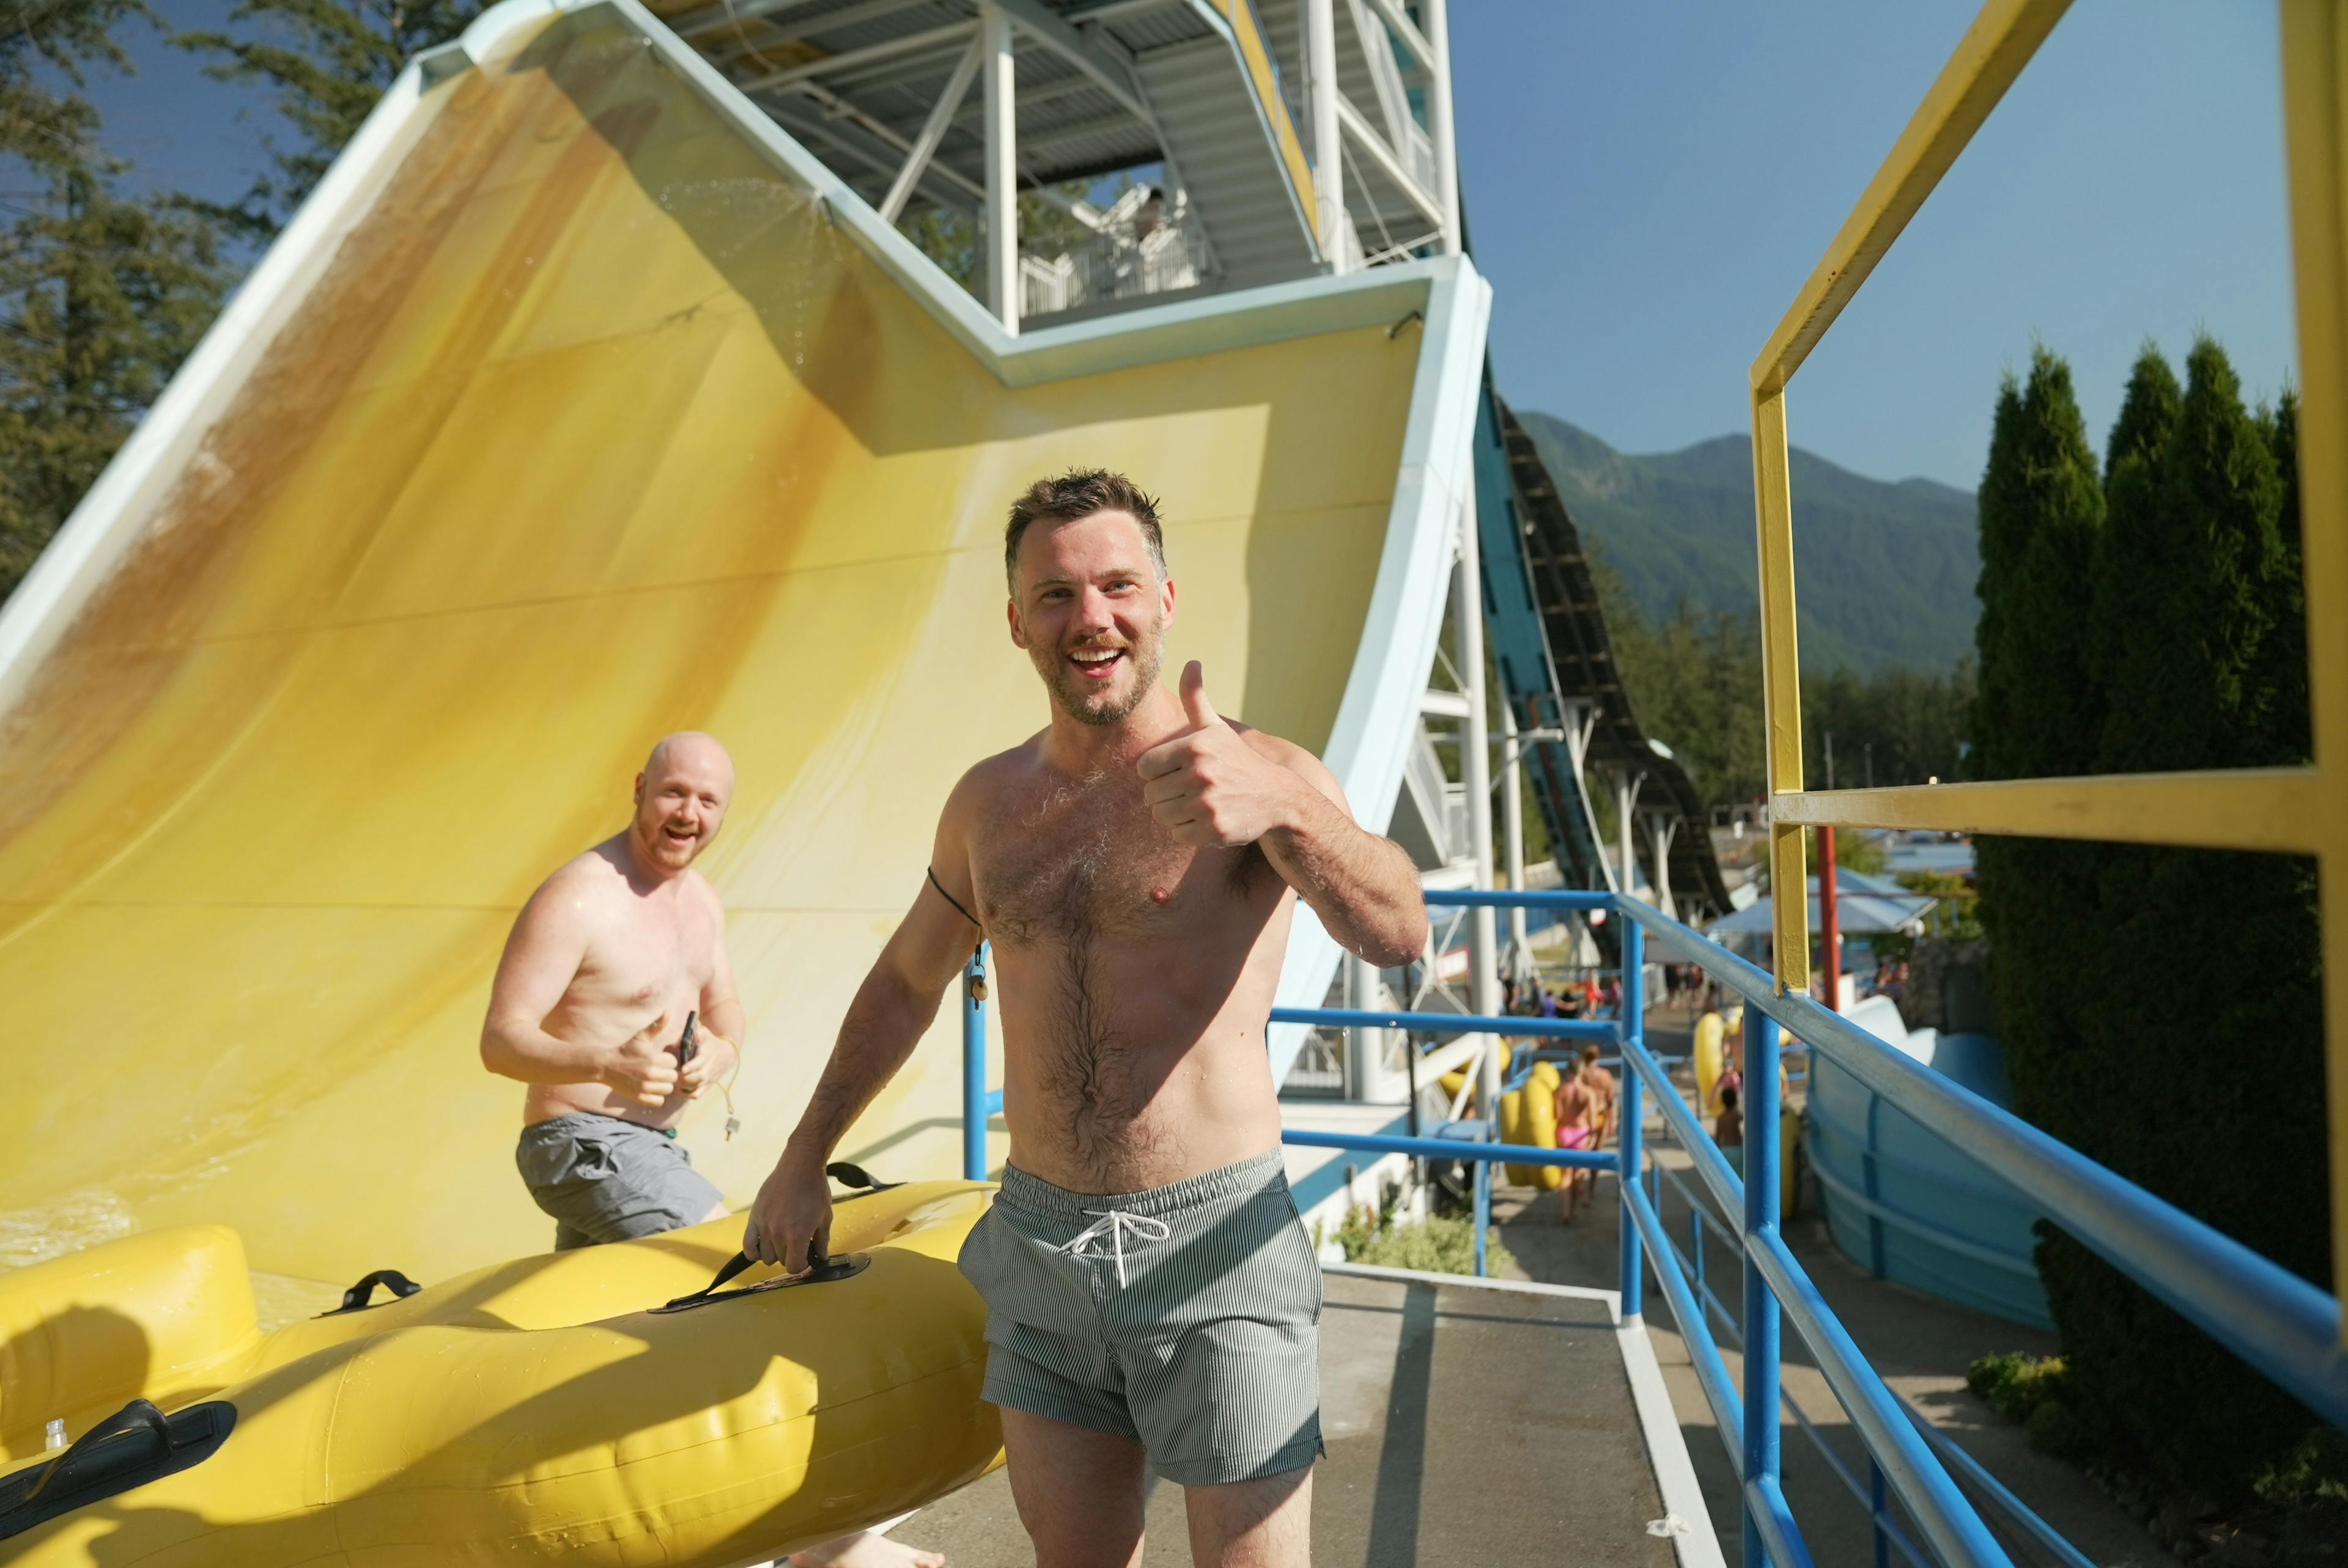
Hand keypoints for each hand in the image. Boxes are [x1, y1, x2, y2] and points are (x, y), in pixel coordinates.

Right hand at [601, 1012, 679, 1106]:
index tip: (660, 1059)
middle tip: (658, 1070)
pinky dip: (656, 1097)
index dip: (668, 1061)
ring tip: (655, 1079)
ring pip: (668, 1090)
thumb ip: (657, 1026)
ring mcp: (644, 1088)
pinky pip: (659, 1101)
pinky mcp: (639, 1098)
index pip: (674, 1063)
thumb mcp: (641, 1036)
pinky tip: (650, 1089)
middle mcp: (650, 1074)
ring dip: (663, 1086)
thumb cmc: (626, 1050)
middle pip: (673, 1077)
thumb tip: (669, 1011)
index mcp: (653, 1059)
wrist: (606, 1066)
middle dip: (667, 1073)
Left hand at [677, 1030, 732, 1097]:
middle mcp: (709, 1069)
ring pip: (697, 1088)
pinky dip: (687, 1095)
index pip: (700, 1063)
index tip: (683, 1069)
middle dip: (684, 1079)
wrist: (728, 1054)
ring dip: (684, 1087)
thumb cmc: (711, 1042)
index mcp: (707, 1055)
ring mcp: (709, 1079)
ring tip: (674, 1082)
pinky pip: (697, 1094)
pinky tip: (679, 1089)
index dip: (691, 1067)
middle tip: (674, 1076)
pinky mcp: (708, 1085)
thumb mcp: (704, 1033)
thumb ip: (691, 1035)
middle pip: (698, 1078)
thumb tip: (675, 1044)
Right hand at [744, 1148, 830, 1272]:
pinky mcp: (754, 1217)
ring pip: (765, 1256)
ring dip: (775, 1252)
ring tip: (783, 1239)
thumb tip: (821, 1258)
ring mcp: (764, 1225)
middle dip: (791, 1255)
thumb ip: (822, 1242)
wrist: (800, 1166)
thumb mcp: (825, 1218)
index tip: (806, 1256)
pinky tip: (762, 1248)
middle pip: (780, 1261)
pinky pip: (747, 1245)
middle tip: (798, 1241)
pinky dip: (753, 1251)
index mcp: (797, 1236)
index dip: (802, 1265)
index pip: (793, 1268)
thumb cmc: (815, 1190)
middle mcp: (778, 1234)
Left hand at [1137, 662, 1301, 847]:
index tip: (1179, 772)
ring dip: (1176, 814)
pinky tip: (1208, 820)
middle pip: (1150, 794)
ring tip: (1200, 805)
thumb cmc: (1237, 761)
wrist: (1277, 797)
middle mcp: (1200, 773)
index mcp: (1194, 746)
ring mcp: (1208, 803)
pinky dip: (1188, 832)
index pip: (1144, 768)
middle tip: (1193, 791)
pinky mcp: (1214, 829)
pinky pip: (1177, 834)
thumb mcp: (1216, 729)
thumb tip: (1191, 662)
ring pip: (1161, 816)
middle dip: (1167, 795)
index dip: (1158, 773)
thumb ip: (1196, 698)